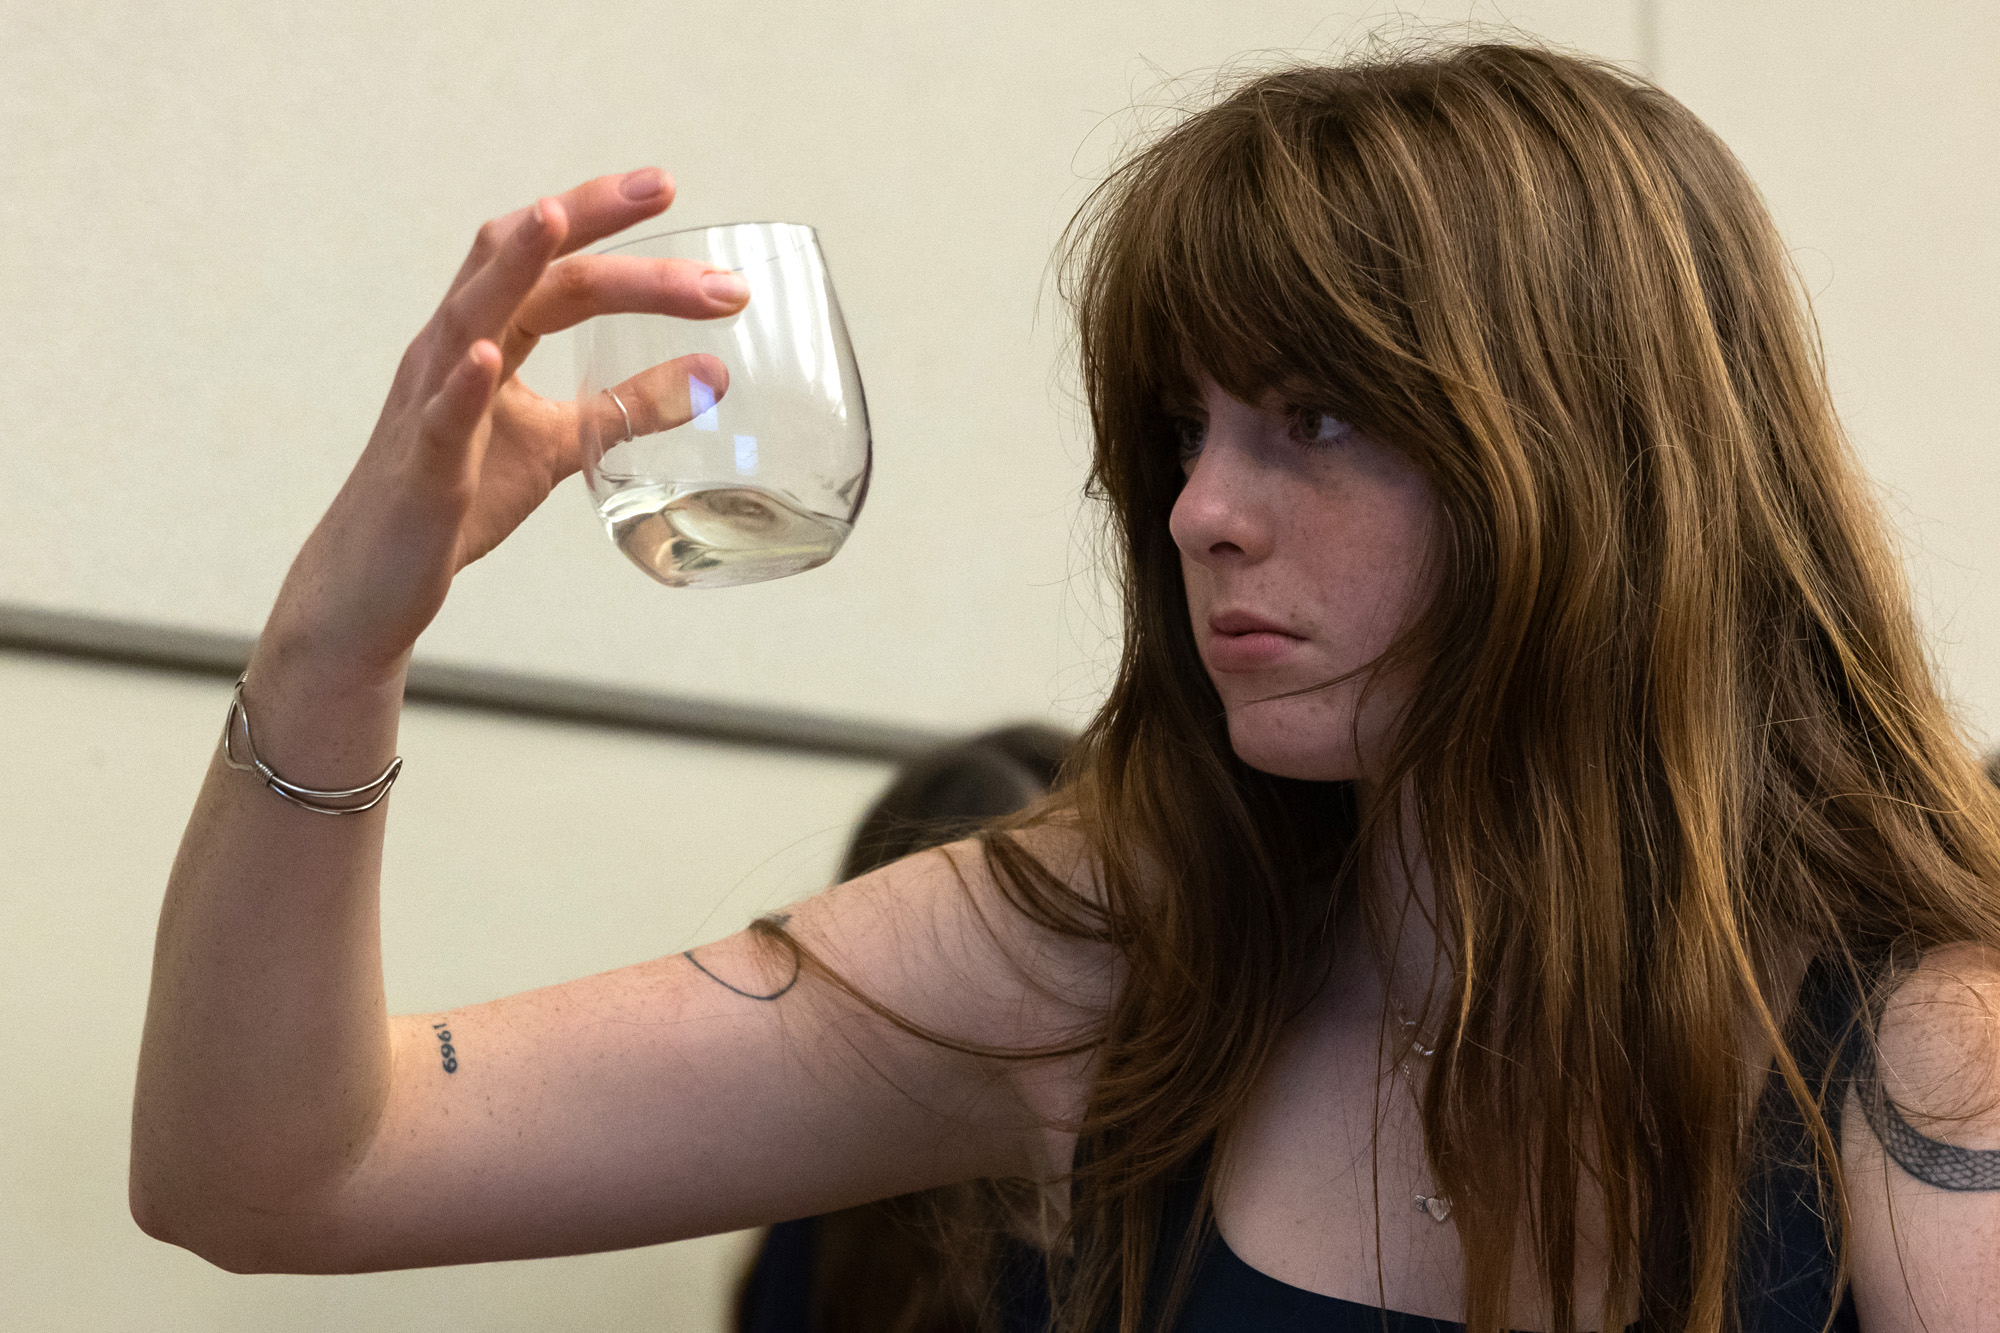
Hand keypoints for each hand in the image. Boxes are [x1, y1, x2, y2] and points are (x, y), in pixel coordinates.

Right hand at [264, 168, 744, 686]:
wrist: (371, 583)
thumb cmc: (457, 502)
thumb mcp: (559, 445)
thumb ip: (627, 408)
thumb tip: (714, 375)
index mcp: (484, 339)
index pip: (551, 263)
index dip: (600, 217)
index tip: (665, 186)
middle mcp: (449, 353)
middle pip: (515, 266)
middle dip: (584, 220)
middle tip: (661, 190)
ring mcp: (427, 407)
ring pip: (465, 317)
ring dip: (510, 266)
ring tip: (552, 218)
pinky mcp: (421, 472)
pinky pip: (440, 420)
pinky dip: (463, 385)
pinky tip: (489, 357)